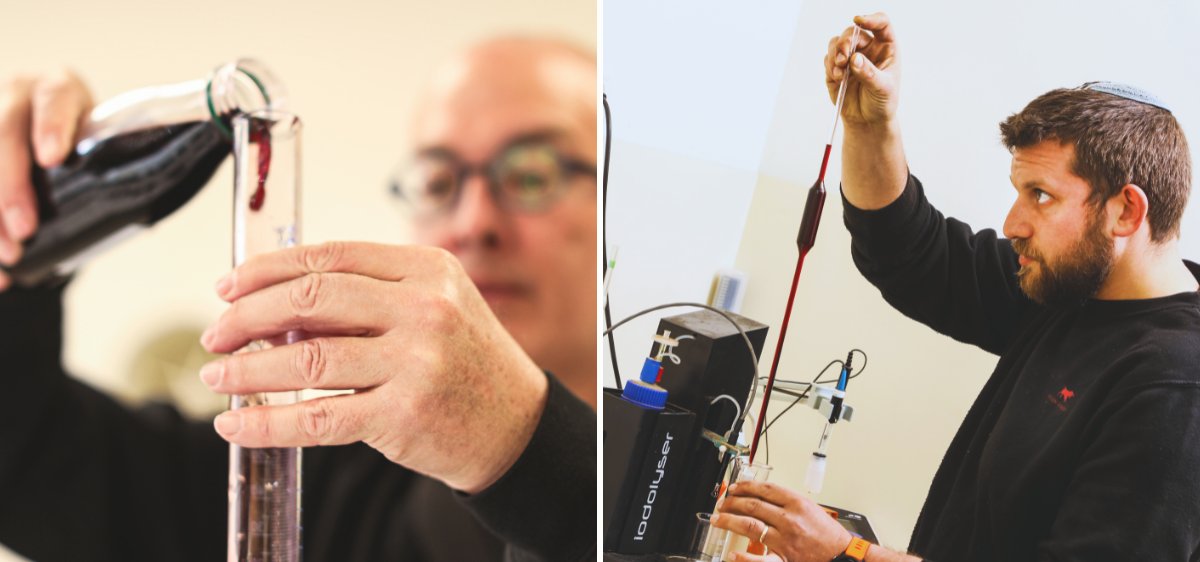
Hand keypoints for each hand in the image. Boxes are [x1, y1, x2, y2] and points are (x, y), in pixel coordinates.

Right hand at [0, 69, 92, 289]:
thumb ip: (109, 162)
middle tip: (25, 230)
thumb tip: (141, 209)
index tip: (52, 157)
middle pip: (3, 135)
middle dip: (10, 187)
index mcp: (57, 89)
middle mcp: (14, 96)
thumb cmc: (81, 142)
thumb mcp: (98, 140)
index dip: (52, 126)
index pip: (54, 99)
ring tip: (8, 256)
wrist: (45, 132)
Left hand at [198, 241, 549, 493]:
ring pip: (306, 359)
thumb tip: (274, 307)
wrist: (516, 425)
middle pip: (311, 299)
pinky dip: (267, 423)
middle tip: (216, 333)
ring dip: (248, 370)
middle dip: (247, 315)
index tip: (229, 285)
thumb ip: (368, 298)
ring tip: (217, 379)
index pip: (331, 257)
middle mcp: (425, 309)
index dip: (268, 269)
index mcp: (428, 270)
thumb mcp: (433, 307)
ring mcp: (416, 362)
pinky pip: (317, 418)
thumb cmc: (465, 362)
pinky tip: (237, 425)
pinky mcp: (404, 415)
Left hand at [711, 481, 851, 561]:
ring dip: (730, 521)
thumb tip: (761, 497)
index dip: (745, 486)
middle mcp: (790, 520)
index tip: (734, 488)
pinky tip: (732, 554)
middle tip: (722, 503)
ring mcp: (785, 540)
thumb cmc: (828, 534)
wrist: (842, 556)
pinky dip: (744, 557)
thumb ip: (787, 502)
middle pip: (754, 505)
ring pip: (750, 525)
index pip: (765, 489)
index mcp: (797, 503)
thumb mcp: (810, 509)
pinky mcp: (784, 559)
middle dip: (733, 502)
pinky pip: (760, 559)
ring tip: (718, 519)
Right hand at [824, 13, 900, 131]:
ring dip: (835, 54)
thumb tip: (855, 59)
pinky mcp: (836, 68)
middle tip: (843, 60)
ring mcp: (850, 57)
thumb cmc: (882, 103)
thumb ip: (869, 73)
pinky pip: (828, 58)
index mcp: (885, 48)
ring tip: (839, 73)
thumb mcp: (882, 89)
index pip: (880, 24)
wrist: (867, 121)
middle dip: (845, 43)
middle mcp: (868, 49)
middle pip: (853, 32)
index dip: (871, 19)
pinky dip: (829, 66)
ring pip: (837, 42)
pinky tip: (837, 79)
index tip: (859, 21)